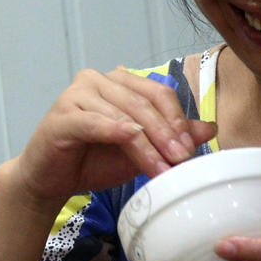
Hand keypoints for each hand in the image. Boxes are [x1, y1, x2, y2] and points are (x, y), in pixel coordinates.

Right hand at [12, 68, 215, 208]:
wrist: (51, 180)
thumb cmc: (93, 161)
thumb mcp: (140, 150)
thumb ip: (170, 137)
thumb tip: (209, 129)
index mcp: (118, 82)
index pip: (157, 92)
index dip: (177, 119)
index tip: (190, 148)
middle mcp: (95, 80)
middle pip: (142, 102)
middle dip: (165, 133)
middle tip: (181, 159)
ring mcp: (75, 95)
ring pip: (122, 115)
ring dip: (145, 144)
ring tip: (161, 168)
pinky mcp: (61, 115)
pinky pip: (93, 120)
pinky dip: (114, 130)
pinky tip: (131, 139)